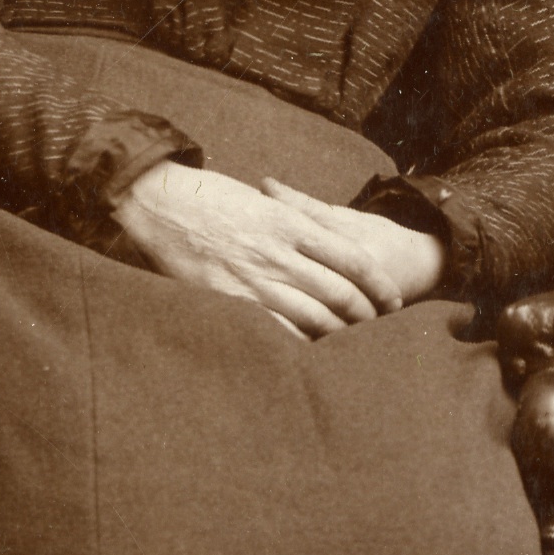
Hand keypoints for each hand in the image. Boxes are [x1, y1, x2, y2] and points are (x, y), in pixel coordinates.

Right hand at [115, 161, 438, 337]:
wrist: (159, 200)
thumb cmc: (210, 198)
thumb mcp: (262, 203)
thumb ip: (293, 223)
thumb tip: (323, 243)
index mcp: (292, 222)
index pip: (354, 258)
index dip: (379, 283)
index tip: (393, 300)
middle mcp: (280, 251)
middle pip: (341, 292)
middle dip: (365, 315)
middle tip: (379, 330)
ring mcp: (255, 277)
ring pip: (313, 315)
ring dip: (337, 335)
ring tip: (352, 348)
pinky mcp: (229, 298)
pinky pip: (273, 329)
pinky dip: (297, 344)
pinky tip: (309, 356)